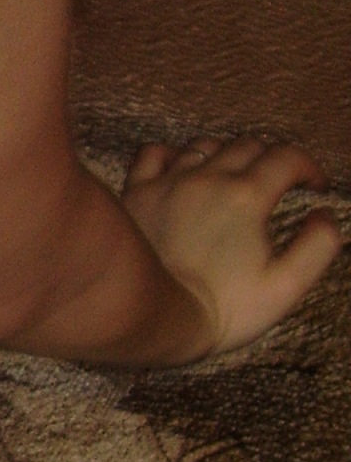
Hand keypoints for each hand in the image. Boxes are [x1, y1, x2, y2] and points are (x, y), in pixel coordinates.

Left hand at [123, 136, 342, 354]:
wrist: (152, 316)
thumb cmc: (223, 308)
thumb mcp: (286, 286)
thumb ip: (317, 246)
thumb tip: (324, 214)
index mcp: (248, 196)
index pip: (287, 158)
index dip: (308, 168)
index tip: (314, 186)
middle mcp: (208, 178)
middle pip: (248, 146)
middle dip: (272, 161)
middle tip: (278, 186)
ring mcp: (168, 181)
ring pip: (206, 145)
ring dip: (228, 156)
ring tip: (234, 179)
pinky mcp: (137, 192)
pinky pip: (155, 152)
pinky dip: (174, 154)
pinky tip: (182, 171)